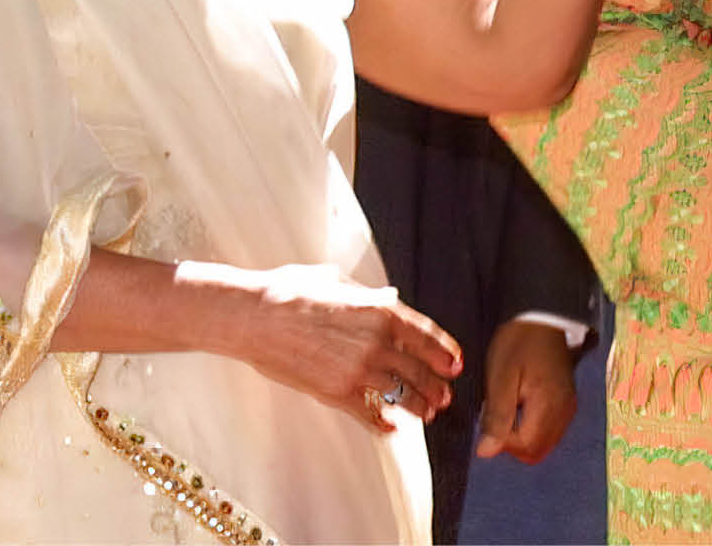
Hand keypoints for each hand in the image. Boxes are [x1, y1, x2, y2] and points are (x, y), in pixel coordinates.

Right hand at [221, 263, 461, 433]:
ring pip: (401, 395)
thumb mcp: (340, 282)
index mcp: (382, 312)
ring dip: (418, 407)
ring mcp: (358, 370)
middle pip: (419, 370)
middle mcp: (377, 342)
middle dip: (435, 386)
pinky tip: (389, 429)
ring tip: (426, 414)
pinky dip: (381, 424)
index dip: (445, 352)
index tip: (455, 365)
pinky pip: (367, 414)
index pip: (427, 336)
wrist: (256, 316)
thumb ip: (369, 296)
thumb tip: (389, 298)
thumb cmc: (293, 292)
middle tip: (443, 397)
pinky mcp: (335, 392)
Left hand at [475, 319, 580, 461]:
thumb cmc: (518, 343)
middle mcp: (564, 412)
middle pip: (536, 451)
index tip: (490, 416)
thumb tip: (486, 452)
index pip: (525, 447)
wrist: (542, 318)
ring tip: (509, 407)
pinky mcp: (567, 403)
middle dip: (512, 442)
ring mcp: (568, 408)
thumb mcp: (500, 378)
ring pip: (543, 444)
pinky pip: (549, 431)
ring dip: (522, 436)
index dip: (502, 440)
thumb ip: (496, 416)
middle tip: (497, 415)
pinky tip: (521, 406)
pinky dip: (532, 428)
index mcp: (548, 405)